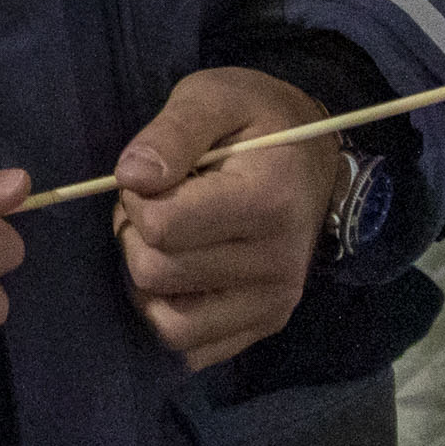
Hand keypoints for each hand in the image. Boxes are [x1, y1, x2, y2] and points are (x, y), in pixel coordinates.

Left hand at [112, 67, 348, 371]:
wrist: (313, 158)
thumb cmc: (257, 121)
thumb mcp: (213, 97)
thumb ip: (171, 132)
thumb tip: (131, 177)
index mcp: (266, 201)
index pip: (162, 227)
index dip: (138, 199)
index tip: (155, 177)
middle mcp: (277, 264)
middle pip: (156, 274)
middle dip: (137, 237)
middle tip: (159, 206)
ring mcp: (275, 302)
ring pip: (169, 323)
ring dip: (148, 283)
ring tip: (168, 242)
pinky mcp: (267, 324)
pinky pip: (193, 348)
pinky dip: (172, 316)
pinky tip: (181, 277)